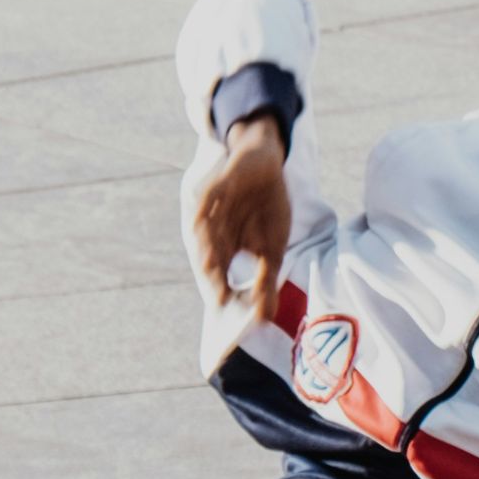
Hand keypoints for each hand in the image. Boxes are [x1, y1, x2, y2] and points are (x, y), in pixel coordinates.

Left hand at [194, 115, 290, 321]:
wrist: (265, 163)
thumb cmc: (268, 207)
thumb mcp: (273, 247)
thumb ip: (266, 279)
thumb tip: (265, 315)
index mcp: (227, 245)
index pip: (221, 270)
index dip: (221, 286)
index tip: (226, 304)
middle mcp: (216, 230)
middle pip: (211, 254)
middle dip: (214, 273)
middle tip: (217, 292)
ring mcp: (215, 209)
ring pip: (207, 231)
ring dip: (209, 249)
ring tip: (211, 266)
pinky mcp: (216, 187)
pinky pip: (208, 200)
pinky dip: (208, 213)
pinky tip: (205, 224)